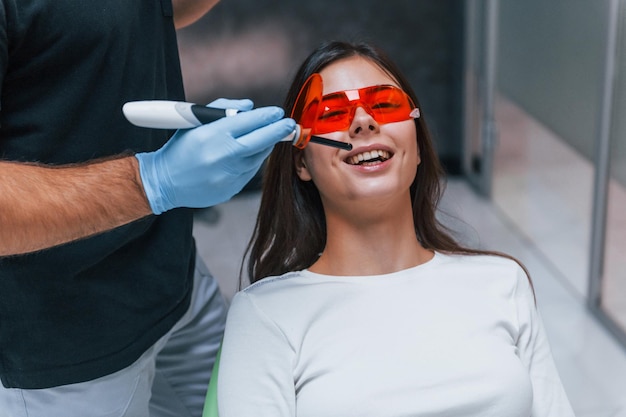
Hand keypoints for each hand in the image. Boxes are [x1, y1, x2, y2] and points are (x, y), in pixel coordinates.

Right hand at [136, 99, 294, 213]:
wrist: (164, 182)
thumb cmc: (179, 149)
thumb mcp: (194, 122)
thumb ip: (223, 108)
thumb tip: (249, 106)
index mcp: (212, 136)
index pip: (249, 121)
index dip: (267, 116)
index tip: (278, 112)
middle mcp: (222, 156)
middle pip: (261, 141)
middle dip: (278, 130)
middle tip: (288, 124)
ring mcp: (228, 176)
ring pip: (257, 157)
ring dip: (265, 145)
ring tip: (267, 136)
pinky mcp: (231, 189)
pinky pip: (249, 172)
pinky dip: (252, 161)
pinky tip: (249, 154)